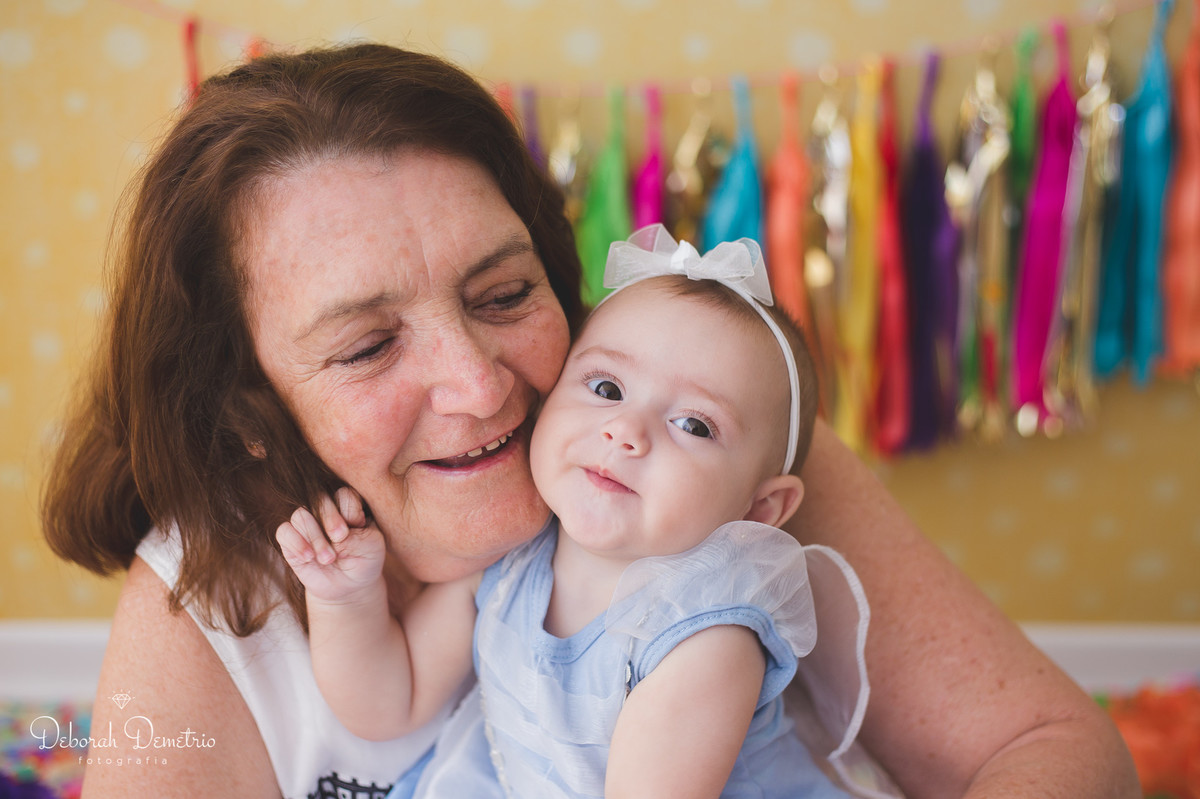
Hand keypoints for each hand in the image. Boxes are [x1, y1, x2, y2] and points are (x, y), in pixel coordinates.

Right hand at [276, 487, 385, 603]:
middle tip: (339, 538)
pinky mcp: (290, 541)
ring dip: (315, 537)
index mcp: (348, 506)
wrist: (348, 585)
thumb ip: (357, 535)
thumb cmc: (364, 560)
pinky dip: (296, 543)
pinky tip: (309, 558)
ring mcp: (307, 525)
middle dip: (329, 518)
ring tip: (328, 559)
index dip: (347, 511)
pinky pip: (284, 531)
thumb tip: (334, 534)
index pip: (344, 495)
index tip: (355, 528)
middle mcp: (325, 511)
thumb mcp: (371, 546)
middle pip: (320, 499)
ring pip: (300, 515)